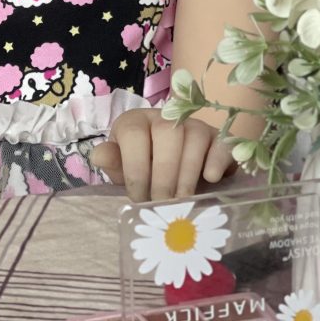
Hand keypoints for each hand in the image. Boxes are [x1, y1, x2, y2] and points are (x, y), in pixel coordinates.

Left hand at [89, 107, 234, 201]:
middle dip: (163, 174)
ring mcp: (195, 125)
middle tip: (162, 203)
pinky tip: (210, 179)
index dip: (135, 168)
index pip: (134, 134)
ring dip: (186, 173)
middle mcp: (166, 117)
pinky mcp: (218, 139)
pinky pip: (221, 143)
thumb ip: (113, 163)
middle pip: (167, 133)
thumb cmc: (146, 169)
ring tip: (182, 201)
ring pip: (194, 137)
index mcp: (136, 122)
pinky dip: (216, 160)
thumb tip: (98, 155)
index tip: (139, 197)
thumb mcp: (125, 168)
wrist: (180, 167)